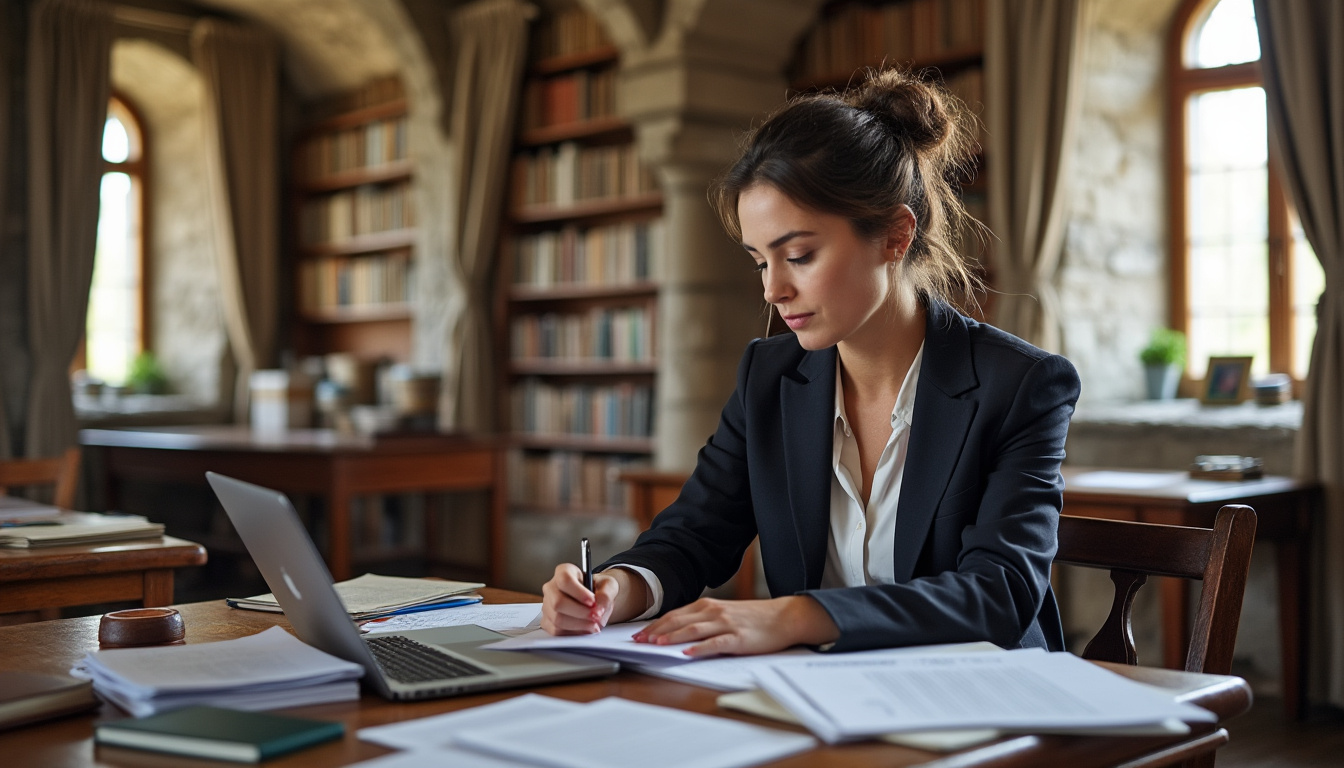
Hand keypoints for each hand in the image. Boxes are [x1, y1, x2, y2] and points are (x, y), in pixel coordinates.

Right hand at [540, 564, 650, 634]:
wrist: (595, 602)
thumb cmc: (598, 590)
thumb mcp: (609, 585)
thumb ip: (606, 594)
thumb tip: (599, 607)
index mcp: (564, 571)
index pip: (564, 580)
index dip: (578, 593)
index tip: (592, 602)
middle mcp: (551, 587)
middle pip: (558, 602)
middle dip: (580, 613)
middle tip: (596, 616)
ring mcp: (547, 605)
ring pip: (558, 619)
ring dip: (579, 625)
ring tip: (594, 624)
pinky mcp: (548, 621)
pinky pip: (557, 631)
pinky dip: (574, 633)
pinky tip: (585, 628)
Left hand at [635, 595, 838, 656]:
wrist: (784, 617)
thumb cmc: (754, 618)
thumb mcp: (725, 614)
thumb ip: (703, 620)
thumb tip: (677, 632)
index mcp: (708, 606)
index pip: (675, 615)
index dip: (655, 624)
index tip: (638, 633)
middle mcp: (714, 611)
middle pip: (679, 621)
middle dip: (657, 631)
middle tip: (638, 641)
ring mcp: (726, 624)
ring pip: (693, 630)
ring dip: (673, 637)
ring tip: (656, 643)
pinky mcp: (738, 638)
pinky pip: (716, 643)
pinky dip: (700, 648)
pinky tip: (688, 653)